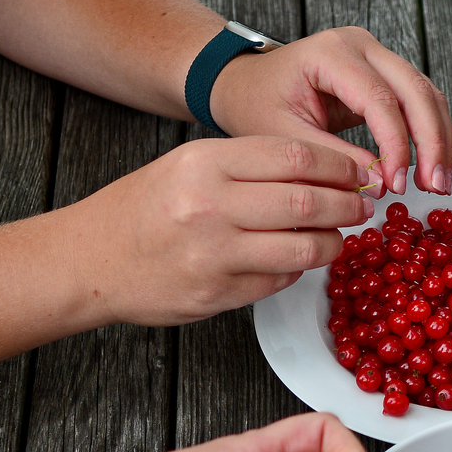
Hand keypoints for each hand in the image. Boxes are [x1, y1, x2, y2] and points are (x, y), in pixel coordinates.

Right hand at [66, 136, 371, 325]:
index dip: (339, 165)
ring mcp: (213, 255)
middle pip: (306, 203)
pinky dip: (298, 271)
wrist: (90, 259)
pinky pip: (278, 282)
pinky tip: (299, 260)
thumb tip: (322, 170)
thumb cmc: (143, 208)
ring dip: (332, 244)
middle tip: (361, 206)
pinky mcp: (216, 294)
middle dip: (347, 205)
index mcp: (205, 164)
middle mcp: (209, 207)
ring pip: (302, 249)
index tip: (357, 172)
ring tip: (338, 237)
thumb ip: (248, 165)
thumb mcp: (188, 165)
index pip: (296, 157)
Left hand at [211, 27, 451, 197]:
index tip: (396, 184)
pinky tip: (430, 165)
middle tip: (434, 185)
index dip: (396, 145)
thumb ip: (332, 158)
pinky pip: (420, 100)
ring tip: (437, 182)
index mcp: (330, 53)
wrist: (246, 84)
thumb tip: (378, 185)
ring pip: (426, 93)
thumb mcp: (285, 137)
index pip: (379, 98)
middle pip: (416, 90)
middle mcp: (360, 45)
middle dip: (431, 142)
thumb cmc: (257, 103)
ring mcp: (376, 55)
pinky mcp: (384, 73)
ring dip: (438, 139)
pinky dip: (430, 134)